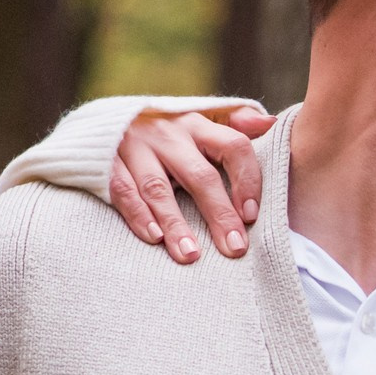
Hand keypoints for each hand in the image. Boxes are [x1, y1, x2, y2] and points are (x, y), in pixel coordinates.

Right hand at [109, 105, 276, 263]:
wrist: (103, 121)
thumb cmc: (167, 131)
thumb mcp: (200, 120)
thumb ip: (236, 123)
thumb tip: (271, 123)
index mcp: (197, 125)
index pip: (233, 146)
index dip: (247, 180)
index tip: (252, 215)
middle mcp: (167, 133)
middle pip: (199, 175)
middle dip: (219, 214)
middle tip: (234, 248)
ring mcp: (135, 146)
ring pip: (159, 188)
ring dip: (176, 223)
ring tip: (191, 254)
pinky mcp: (106, 161)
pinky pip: (123, 190)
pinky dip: (138, 215)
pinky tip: (154, 238)